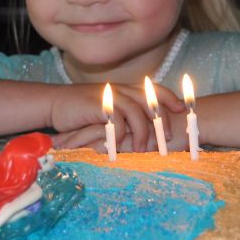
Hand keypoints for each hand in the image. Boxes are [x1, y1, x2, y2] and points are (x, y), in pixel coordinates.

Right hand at [50, 82, 183, 152]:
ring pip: (136, 111)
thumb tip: (144, 130)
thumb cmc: (82, 111)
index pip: (154, 89)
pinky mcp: (98, 106)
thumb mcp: (108, 111)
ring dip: (143, 132)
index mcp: (125, 89)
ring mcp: (109, 96)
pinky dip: (121, 133)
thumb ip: (125, 116)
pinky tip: (120, 146)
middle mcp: (120, 89)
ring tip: (144, 149)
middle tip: (169, 137)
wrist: (56, 104)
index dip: (170, 98)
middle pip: (150, 100)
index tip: (184, 109)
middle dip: (163, 119)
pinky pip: (117, 119)